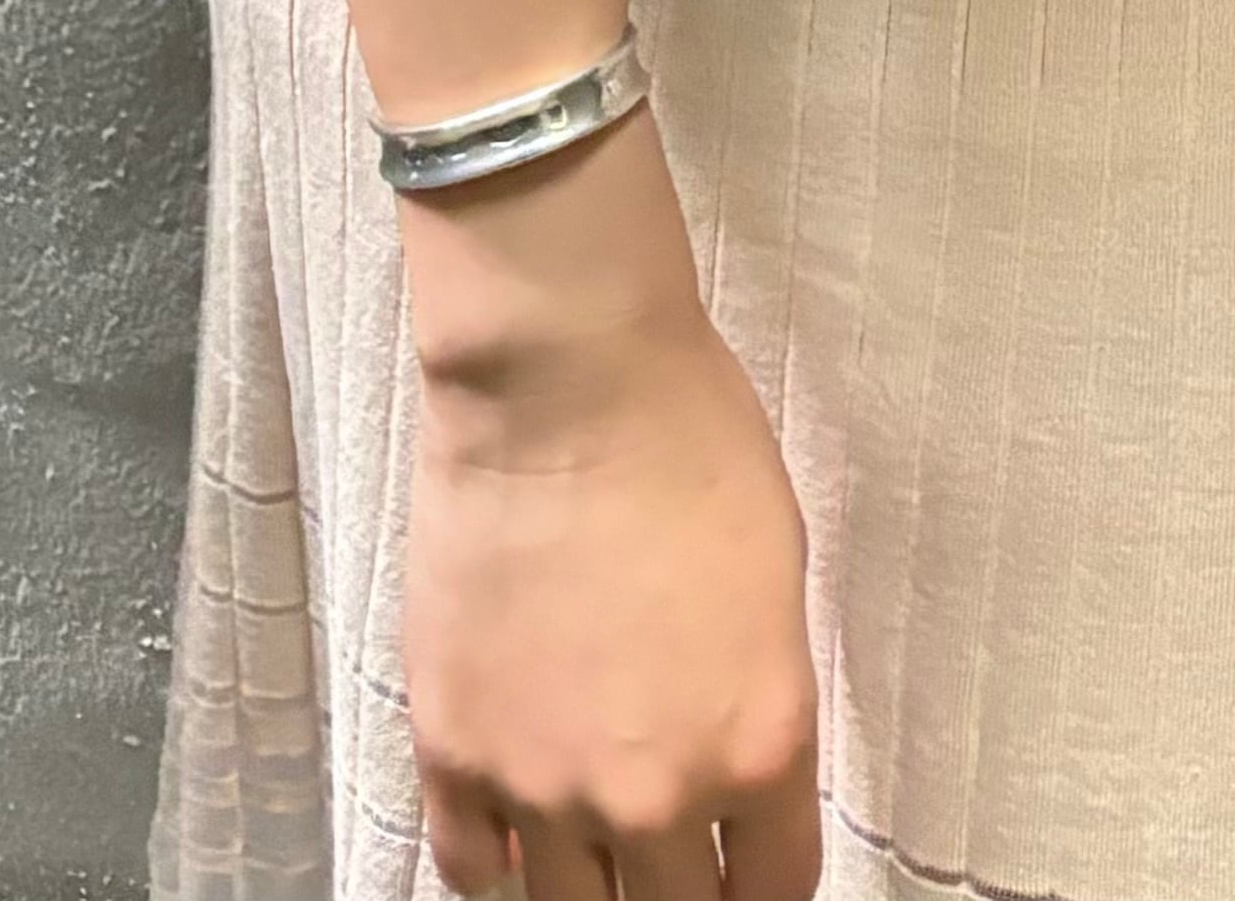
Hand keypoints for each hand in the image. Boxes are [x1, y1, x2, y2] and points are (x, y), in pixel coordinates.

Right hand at [405, 123, 820, 900]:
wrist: (566, 385)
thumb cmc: (690, 444)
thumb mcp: (780, 579)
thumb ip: (761, 700)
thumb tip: (741, 768)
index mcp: (758, 743)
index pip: (776, 887)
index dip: (768, 888)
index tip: (754, 876)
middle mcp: (654, 793)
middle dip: (685, 896)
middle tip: (678, 866)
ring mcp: (544, 787)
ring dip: (591, 893)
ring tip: (598, 867)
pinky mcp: (455, 755)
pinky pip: (472, 872)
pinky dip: (500, 874)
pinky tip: (520, 853)